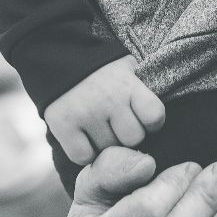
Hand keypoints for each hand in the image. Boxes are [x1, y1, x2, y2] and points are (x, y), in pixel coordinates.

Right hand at [46, 55, 165, 165]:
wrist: (61, 60)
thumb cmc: (104, 72)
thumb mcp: (129, 70)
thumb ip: (143, 94)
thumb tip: (156, 126)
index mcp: (128, 84)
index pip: (155, 117)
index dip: (152, 123)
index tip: (142, 119)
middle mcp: (108, 99)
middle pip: (133, 139)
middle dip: (127, 135)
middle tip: (117, 124)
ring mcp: (85, 113)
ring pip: (108, 151)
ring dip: (106, 144)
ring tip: (99, 127)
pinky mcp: (63, 126)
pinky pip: (83, 157)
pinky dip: (84, 152)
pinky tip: (84, 138)